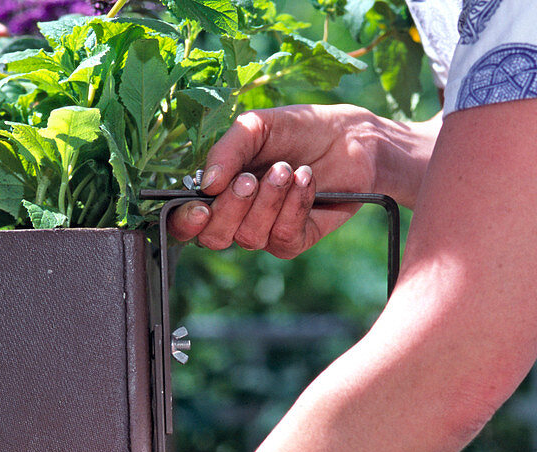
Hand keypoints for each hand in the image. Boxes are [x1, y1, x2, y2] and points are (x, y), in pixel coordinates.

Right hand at [169, 104, 438, 257]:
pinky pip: (282, 238)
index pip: (186, 220)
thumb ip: (227, 150)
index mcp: (217, 189)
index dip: (185, 222)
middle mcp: (236, 216)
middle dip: (232, 208)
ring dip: (269, 200)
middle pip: (213, 236)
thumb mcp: (258, 126)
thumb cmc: (300, 129)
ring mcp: (265, 231)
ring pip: (248, 237)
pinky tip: (305, 181)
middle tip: (252, 177)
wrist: (352, 137)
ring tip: (289, 169)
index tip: (201, 206)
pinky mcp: (296, 239)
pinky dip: (293, 206)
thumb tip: (205, 185)